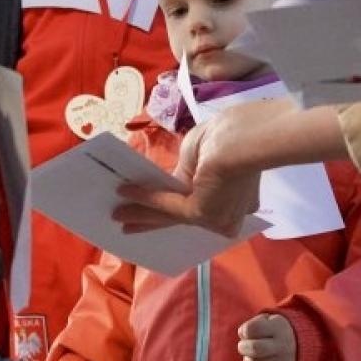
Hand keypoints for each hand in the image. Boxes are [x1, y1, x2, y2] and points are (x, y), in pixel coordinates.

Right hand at [113, 102, 304, 236]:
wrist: (243, 140)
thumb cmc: (228, 136)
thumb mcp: (202, 150)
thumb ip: (188, 169)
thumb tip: (178, 180)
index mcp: (238, 195)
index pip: (206, 202)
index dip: (181, 202)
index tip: (163, 206)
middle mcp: (230, 212)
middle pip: (185, 217)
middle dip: (155, 219)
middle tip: (131, 224)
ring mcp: (217, 216)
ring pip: (173, 215)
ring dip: (143, 215)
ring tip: (118, 214)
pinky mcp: (202, 214)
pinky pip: (168, 208)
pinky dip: (145, 202)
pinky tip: (125, 196)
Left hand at [237, 313, 296, 360]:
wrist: (299, 343)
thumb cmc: (273, 330)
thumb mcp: (265, 320)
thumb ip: (251, 325)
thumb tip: (243, 335)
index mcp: (279, 327)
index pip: (252, 329)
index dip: (243, 331)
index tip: (246, 333)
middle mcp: (284, 345)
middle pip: (254, 349)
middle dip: (243, 347)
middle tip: (244, 346)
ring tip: (252, 356)